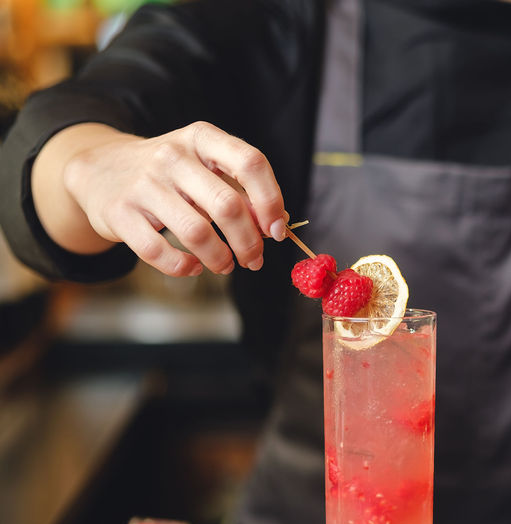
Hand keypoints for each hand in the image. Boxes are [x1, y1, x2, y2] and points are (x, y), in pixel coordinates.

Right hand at [33, 121, 288, 276]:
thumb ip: (242, 192)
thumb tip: (279, 224)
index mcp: (202, 138)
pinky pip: (159, 252)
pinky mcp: (120, 213)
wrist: (99, 169)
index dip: (271, 200)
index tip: (277, 230)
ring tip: (225, 265)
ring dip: (220, 258)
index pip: (250, 163)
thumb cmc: (170, 175)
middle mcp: (172, 156)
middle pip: (228, 206)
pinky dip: (183, 267)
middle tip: (254, 260)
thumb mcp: (205, 169)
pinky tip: (192, 266)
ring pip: (197, 233)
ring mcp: (143, 184)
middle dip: (249, 242)